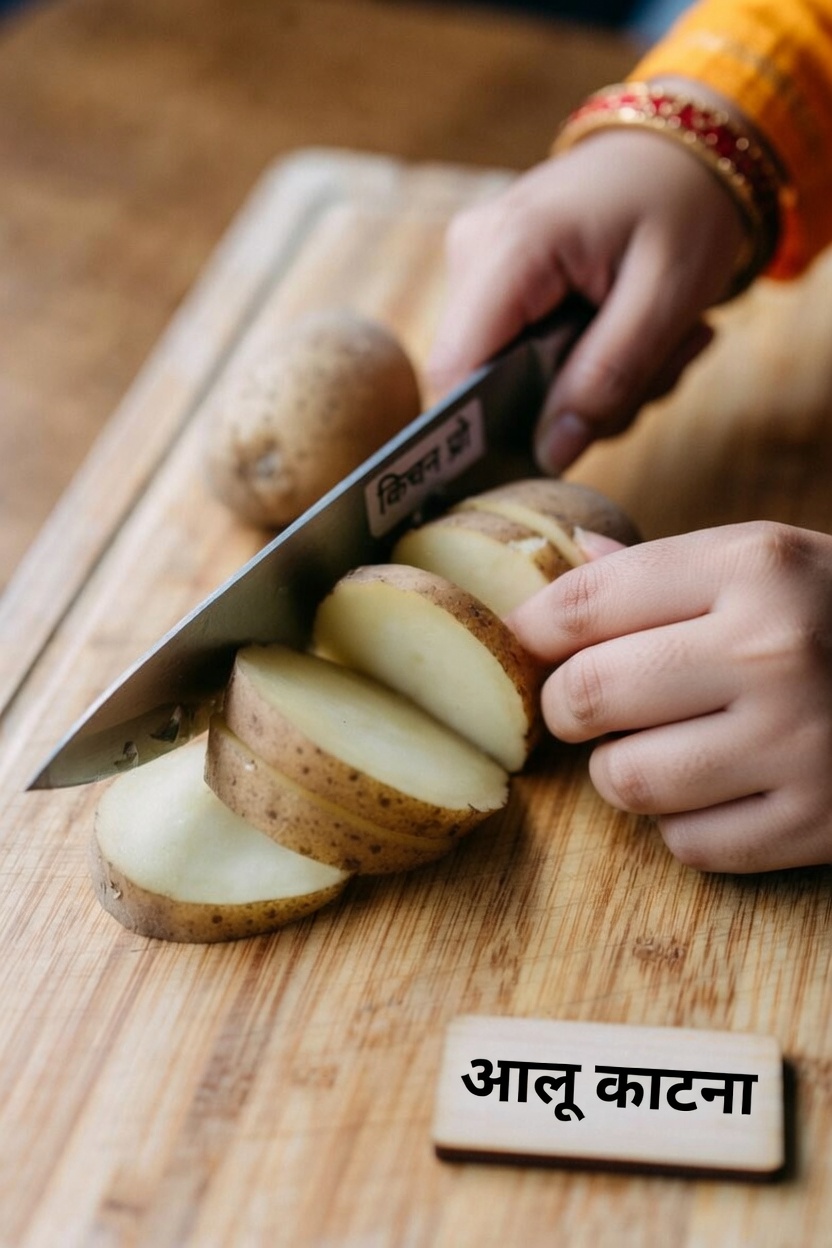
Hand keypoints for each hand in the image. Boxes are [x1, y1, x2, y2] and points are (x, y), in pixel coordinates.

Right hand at [427, 127, 745, 471]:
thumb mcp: (667, 298)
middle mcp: (473, 253)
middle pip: (489, 383)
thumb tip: (550, 456)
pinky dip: (580, 363)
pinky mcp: (496, 279)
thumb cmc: (685, 206)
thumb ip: (608, 379)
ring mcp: (479, 264)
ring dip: (588, 384)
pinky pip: (522, 355)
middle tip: (652, 371)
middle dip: (572, 401)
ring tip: (653, 343)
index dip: (487, 432)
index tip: (551, 455)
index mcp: (508, 247)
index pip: (456, 374)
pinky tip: (626, 334)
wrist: (687, 147)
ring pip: (510, 376)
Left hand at [508, 522, 831, 872]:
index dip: (533, 630)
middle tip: (585, 703)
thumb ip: (663, 566)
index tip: (531, 644)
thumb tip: (566, 561)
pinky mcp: (818, 825)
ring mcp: (799, 745)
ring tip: (659, 745)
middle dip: (566, 706)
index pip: (582, 604)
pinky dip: (683, 823)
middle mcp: (774, 651)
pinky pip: (686, 844)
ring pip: (624, 781)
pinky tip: (718, 787)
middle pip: (586, 697)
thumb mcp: (769, 559)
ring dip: (622, 769)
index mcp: (755, 567)